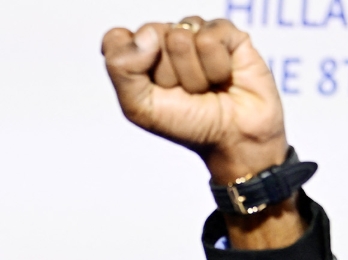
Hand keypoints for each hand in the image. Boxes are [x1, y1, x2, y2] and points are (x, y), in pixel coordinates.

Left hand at [102, 18, 303, 249]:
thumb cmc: (185, 123)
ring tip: (204, 88)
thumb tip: (147, 34)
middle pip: (150, 35)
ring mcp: (196, 32)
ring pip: (180, 37)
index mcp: (139, 55)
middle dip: (166, 73)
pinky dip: (216, 67)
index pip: (116, 39)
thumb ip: (121, 67)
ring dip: (193, 75)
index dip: (131, 64)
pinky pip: (209, 38)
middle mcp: (165, 40)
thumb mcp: (139, 106)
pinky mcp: (227, 32)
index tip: (151, 89)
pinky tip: (223, 77)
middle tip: (183, 92)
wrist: (231, 138)